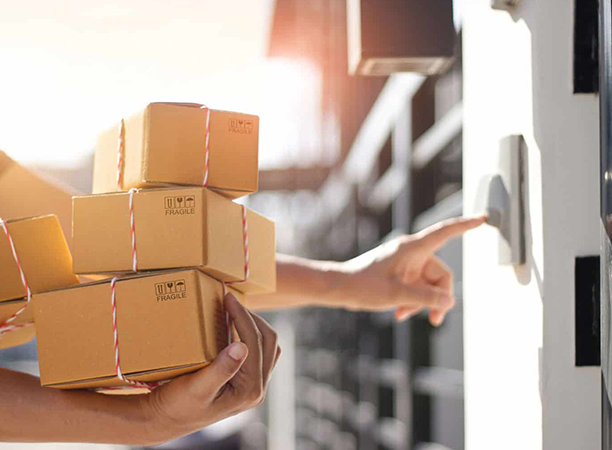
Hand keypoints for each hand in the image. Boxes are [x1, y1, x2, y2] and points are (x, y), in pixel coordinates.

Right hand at [141, 293, 280, 444]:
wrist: (166, 420)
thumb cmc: (177, 405)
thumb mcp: (196, 387)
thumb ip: (221, 368)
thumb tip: (242, 346)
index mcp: (249, 390)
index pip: (254, 343)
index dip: (242, 316)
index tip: (228, 298)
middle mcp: (257, 389)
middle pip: (269, 341)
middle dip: (251, 317)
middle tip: (230, 301)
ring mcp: (255, 387)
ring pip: (268, 346)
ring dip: (254, 326)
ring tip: (234, 311)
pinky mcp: (247, 383)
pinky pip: (260, 353)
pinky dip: (251, 336)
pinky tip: (233, 328)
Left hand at [334, 216, 485, 325]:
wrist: (338, 288)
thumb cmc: (362, 286)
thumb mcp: (397, 295)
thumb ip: (426, 298)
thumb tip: (449, 301)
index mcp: (412, 248)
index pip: (445, 232)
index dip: (465, 225)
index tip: (483, 218)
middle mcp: (411, 253)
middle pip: (440, 273)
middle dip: (438, 297)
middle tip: (433, 319)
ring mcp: (405, 263)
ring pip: (428, 284)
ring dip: (422, 302)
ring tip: (404, 315)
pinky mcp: (399, 273)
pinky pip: (416, 286)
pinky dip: (412, 300)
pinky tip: (400, 314)